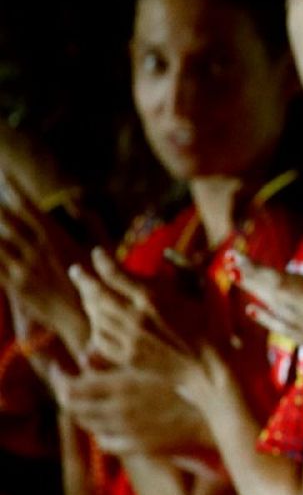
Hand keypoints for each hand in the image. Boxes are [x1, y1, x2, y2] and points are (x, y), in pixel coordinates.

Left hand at [0, 171, 90, 339]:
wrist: (85, 319)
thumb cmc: (97, 282)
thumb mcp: (100, 248)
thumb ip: (91, 222)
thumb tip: (77, 202)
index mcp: (57, 237)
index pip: (29, 207)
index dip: (14, 189)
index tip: (4, 174)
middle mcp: (38, 249)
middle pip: (6, 220)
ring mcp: (25, 267)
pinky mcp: (16, 286)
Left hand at [50, 364, 208, 454]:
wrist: (218, 411)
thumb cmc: (191, 377)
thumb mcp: (154, 359)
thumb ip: (116, 356)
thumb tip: (85, 354)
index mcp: (121, 384)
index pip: (70, 387)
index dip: (59, 378)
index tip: (60, 368)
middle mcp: (117, 409)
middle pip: (73, 408)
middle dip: (67, 394)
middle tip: (69, 384)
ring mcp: (127, 430)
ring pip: (88, 425)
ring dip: (83, 412)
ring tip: (89, 401)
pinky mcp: (139, 446)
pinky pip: (106, 442)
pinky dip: (100, 432)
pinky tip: (108, 424)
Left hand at [68, 248, 213, 383]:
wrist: (209, 364)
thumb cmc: (211, 325)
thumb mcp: (201, 290)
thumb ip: (183, 269)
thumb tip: (168, 253)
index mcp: (152, 297)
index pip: (114, 273)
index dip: (101, 261)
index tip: (97, 253)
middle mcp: (135, 317)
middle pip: (97, 293)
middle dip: (84, 279)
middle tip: (77, 271)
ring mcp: (129, 339)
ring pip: (96, 316)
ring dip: (89, 302)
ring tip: (87, 294)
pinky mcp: (128, 357)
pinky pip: (101, 339)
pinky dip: (96, 328)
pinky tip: (97, 322)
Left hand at [234, 221, 302, 417]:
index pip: (277, 279)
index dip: (254, 267)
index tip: (237, 254)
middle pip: (270, 294)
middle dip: (248, 276)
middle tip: (231, 261)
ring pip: (275, 311)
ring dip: (254, 293)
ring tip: (238, 278)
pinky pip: (284, 330)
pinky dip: (267, 318)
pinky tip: (254, 311)